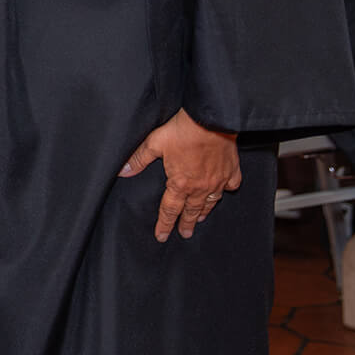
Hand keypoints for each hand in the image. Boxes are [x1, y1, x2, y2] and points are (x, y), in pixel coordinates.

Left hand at [118, 108, 240, 240]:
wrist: (211, 119)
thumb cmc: (183, 130)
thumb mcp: (154, 143)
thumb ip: (138, 159)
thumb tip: (122, 171)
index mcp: (180, 183)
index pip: (169, 210)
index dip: (164, 224)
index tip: (161, 236)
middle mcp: (200, 187)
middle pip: (191, 210)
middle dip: (186, 223)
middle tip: (185, 234)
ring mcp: (218, 180)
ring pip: (211, 201)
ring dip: (204, 211)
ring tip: (200, 218)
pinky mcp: (232, 170)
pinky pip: (231, 185)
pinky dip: (227, 190)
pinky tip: (224, 191)